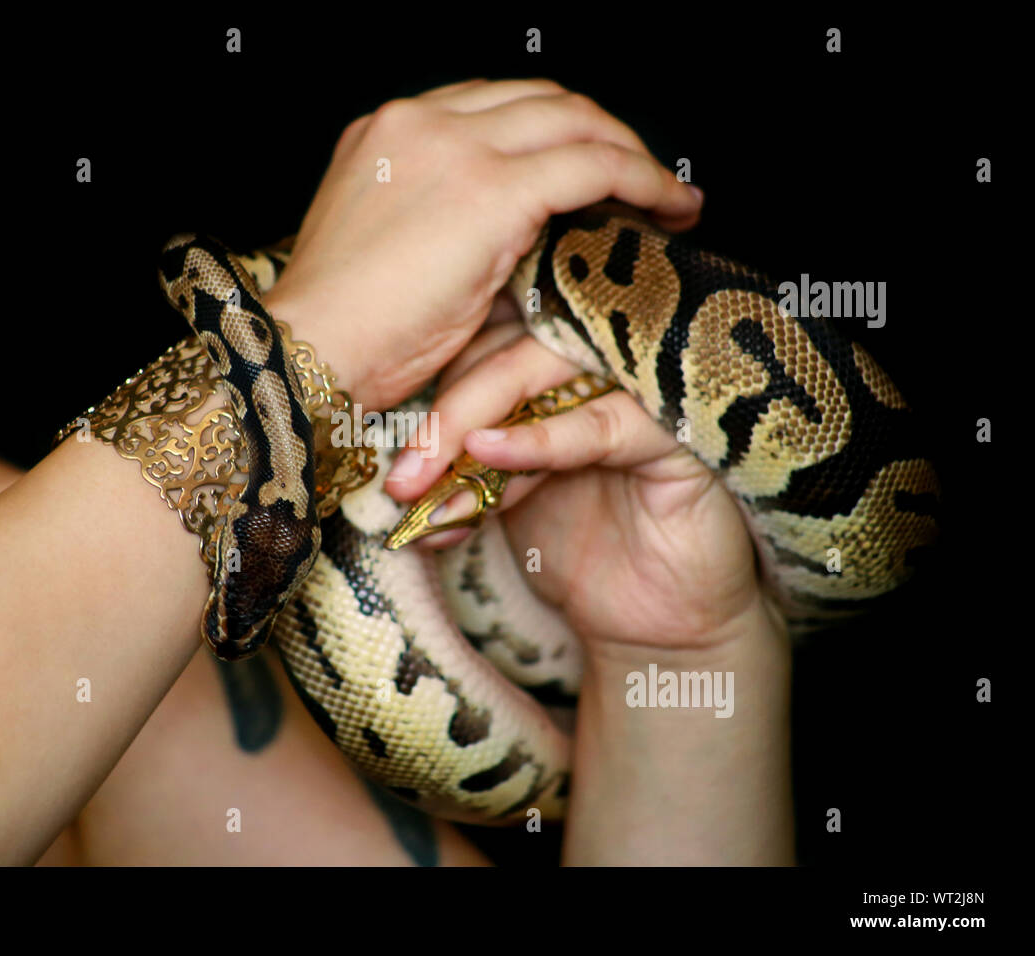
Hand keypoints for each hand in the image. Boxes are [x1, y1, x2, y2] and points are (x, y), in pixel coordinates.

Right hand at [264, 79, 702, 410]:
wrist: (305, 355)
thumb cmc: (338, 332)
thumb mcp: (385, 255)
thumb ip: (441, 223)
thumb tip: (519, 240)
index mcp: (385, 133)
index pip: (493, 107)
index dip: (552, 132)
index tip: (587, 166)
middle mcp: (419, 121)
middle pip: (541, 99)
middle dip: (600, 132)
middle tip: (643, 178)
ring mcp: (456, 147)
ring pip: (575, 120)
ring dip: (631, 153)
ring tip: (668, 196)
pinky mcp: (492, 189)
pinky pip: (595, 165)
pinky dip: (643, 181)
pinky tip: (670, 211)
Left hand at [384, 329, 782, 663]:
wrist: (647, 625)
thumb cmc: (573, 553)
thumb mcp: (494, 497)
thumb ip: (456, 460)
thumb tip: (387, 461)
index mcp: (554, 367)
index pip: (482, 342)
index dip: (429, 387)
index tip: (380, 450)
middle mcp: (599, 364)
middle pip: (508, 349)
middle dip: (444, 410)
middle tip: (401, 473)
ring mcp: (642, 390)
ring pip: (546, 372)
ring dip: (475, 424)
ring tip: (427, 478)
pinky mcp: (676, 435)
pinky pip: (601, 424)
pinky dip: (540, 440)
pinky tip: (489, 454)